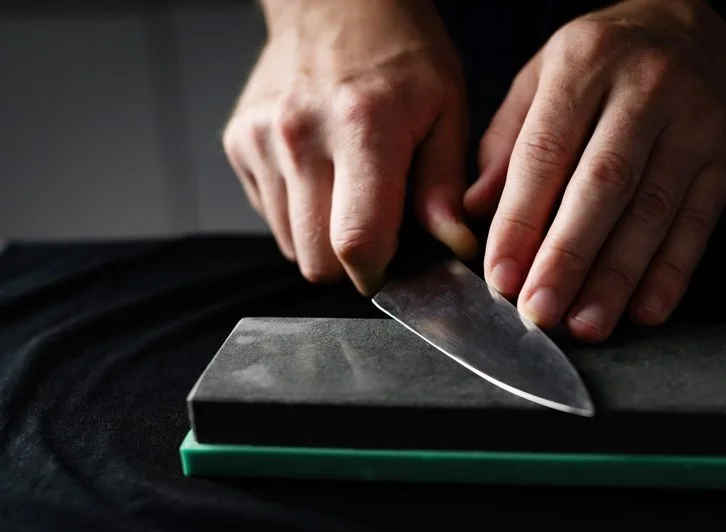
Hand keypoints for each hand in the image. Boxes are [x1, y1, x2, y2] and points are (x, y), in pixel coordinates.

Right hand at [223, 0, 475, 294]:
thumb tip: (451, 246)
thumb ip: (444, 185)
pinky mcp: (238, 142)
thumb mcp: (446, 109)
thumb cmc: (401, 52)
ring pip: (290, 245)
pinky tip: (322, 172)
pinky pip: (270, 215)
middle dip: (351, 265)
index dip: (378, 274)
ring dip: (323, 237)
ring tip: (351, 191)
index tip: (395, 269)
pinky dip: (299, 210)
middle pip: (316, 261)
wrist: (335, 0)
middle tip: (378, 230)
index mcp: (363, 128)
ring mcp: (262, 139)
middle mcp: (301, 136)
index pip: (356, 243)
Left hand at [464, 0, 725, 341]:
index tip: (501, 276)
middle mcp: (645, 91)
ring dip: (616, 277)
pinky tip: (646, 308)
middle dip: (568, 257)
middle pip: (603, 186)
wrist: (704, 26)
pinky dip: (671, 273)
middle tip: (540, 311)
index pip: (546, 152)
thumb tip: (473, 212)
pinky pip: (698, 224)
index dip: (521, 220)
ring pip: (652, 212)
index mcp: (585, 65)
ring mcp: (694, 125)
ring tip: (586, 323)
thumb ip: (508, 142)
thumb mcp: (544, 75)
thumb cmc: (607, 59)